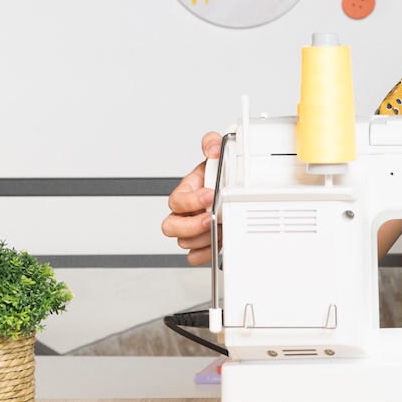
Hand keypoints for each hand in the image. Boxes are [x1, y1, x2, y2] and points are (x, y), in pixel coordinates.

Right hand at [160, 132, 220, 265]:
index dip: (191, 200)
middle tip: (211, 219)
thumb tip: (212, 146)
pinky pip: (194, 257)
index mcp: (186, 192)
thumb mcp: (216, 155)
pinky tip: (219, 241)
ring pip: (185, 243)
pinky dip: (207, 253)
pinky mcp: (201, 244)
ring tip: (222, 227)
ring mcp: (191, 230)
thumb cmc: (219, 176)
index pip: (177, 200)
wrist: (231, 190)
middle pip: (170, 227)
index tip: (209, 195)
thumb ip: (212, 144)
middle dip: (192, 226)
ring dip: (205, 237)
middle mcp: (184, 213)